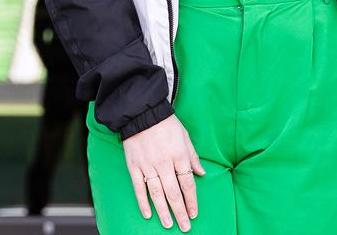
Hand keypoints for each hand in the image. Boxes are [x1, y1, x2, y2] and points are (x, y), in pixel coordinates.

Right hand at [121, 113, 205, 230]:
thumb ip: (193, 156)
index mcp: (179, 155)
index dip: (191, 200)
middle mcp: (165, 163)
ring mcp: (148, 166)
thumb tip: (202, 173)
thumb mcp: (185, 136)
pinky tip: (148, 214)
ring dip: (163, 211)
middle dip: (180, 212)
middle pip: (174, 193)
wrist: (141, 112)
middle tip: (184, 226)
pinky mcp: (134, 166)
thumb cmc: (166, 123)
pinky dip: (143, 202)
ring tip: (168, 224)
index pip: (188, 183)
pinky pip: (139, 188)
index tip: (194, 213)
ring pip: (157, 194)